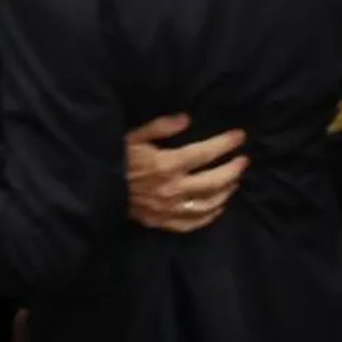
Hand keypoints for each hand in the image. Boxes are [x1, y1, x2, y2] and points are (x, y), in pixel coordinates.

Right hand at [124, 115, 248, 232]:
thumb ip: (161, 127)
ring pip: (209, 204)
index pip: (205, 153)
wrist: (97, 190)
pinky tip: (218, 207)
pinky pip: (194, 222)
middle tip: (244, 160)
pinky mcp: (164, 223)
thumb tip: (186, 119)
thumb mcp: (133, 136)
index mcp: (167, 164)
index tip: (240, 136)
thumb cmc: (116, 159)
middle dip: (233, 169)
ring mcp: (170, 209)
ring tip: (235, 181)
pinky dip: (210, 215)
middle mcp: (174, 189)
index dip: (225, 144)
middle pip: (214, 181)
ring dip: (226, 192)